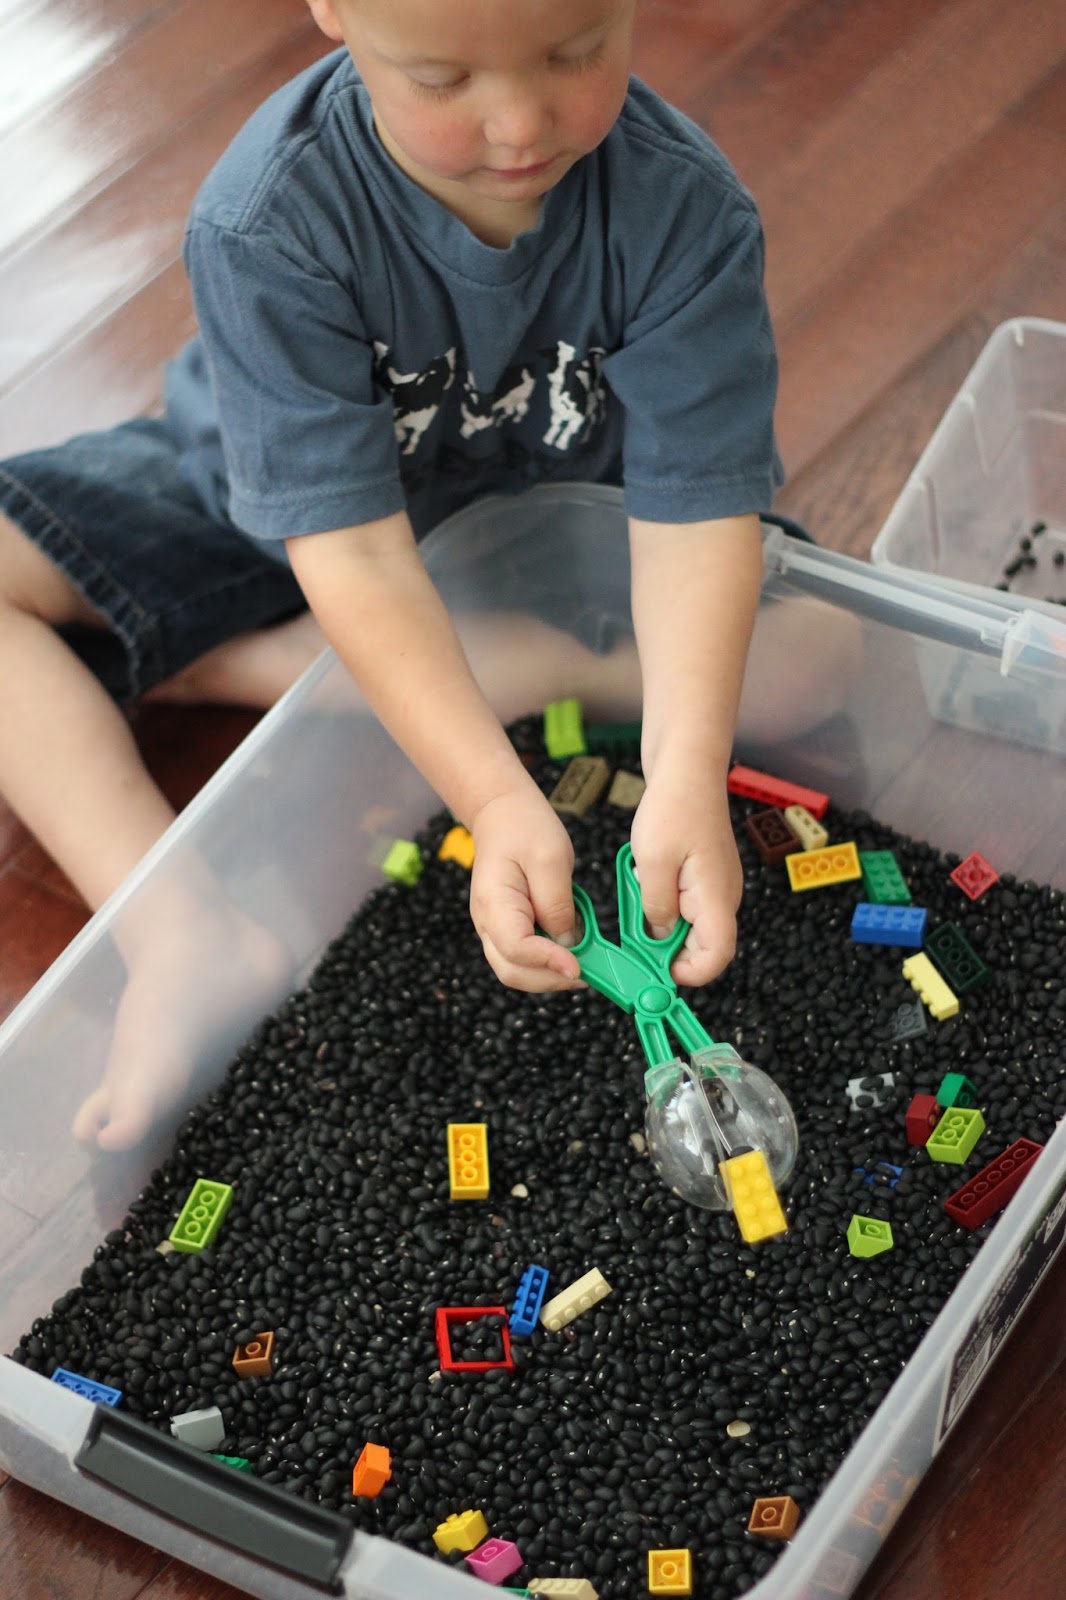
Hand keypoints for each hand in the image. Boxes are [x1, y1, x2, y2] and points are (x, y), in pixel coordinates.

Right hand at [468, 788, 584, 992]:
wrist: (502, 814)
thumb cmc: (524, 828)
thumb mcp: (550, 858)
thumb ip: (557, 904)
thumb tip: (567, 944)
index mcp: (494, 903)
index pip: (516, 948)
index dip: (547, 961)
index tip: (578, 964)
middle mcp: (487, 923)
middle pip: (512, 972)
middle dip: (550, 979)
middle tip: (588, 972)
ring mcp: (494, 929)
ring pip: (516, 971)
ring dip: (549, 976)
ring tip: (584, 962)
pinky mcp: (506, 928)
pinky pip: (523, 958)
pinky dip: (547, 963)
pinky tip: (571, 949)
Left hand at [629, 773, 741, 986]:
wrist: (689, 766)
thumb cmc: (673, 807)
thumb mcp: (652, 861)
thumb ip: (656, 906)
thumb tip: (658, 936)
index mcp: (717, 897)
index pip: (718, 956)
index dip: (690, 973)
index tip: (656, 970)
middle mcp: (723, 897)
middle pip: (702, 945)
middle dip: (666, 949)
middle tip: (632, 933)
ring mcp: (715, 886)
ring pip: (690, 925)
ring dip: (660, 922)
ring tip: (637, 890)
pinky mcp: (703, 876)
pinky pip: (685, 904)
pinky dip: (662, 902)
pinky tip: (644, 878)